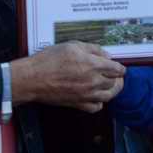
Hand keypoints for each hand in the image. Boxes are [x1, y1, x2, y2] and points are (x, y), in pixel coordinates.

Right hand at [10, 41, 125, 112]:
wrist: (33, 78)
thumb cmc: (49, 60)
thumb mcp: (72, 45)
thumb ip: (93, 49)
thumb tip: (106, 55)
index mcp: (93, 65)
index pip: (117, 69)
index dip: (120, 67)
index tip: (118, 67)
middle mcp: (93, 81)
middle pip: (115, 83)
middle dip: (117, 78)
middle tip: (115, 75)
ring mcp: (86, 95)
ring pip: (109, 96)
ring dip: (112, 90)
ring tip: (110, 85)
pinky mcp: (78, 104)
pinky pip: (96, 107)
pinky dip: (99, 102)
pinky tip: (96, 96)